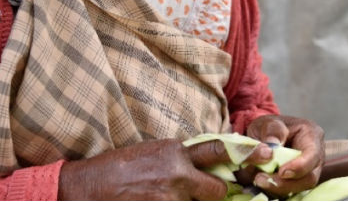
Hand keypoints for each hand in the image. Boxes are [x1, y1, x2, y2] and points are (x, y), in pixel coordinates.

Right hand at [57, 137, 272, 199]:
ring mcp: (169, 198)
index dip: (244, 155)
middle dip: (214, 195)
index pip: (218, 151)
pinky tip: (155, 200)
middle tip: (202, 195)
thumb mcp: (150, 153)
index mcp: (174, 152)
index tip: (263, 155)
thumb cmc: (114, 169)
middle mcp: (176, 174)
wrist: (84, 187)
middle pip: (216, 190)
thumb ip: (177, 159)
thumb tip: (197, 165)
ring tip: (163, 195)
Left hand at [243, 114, 324, 196]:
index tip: (281, 172)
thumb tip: (270, 150)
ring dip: (278, 188)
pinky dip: (274, 190)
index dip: (299, 167)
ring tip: (258, 179)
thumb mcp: (268, 122)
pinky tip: (261, 182)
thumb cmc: (270, 126)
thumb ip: (271, 132)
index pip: (313, 155)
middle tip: (261, 179)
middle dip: (286, 183)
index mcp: (312, 135)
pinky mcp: (298, 181)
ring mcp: (308, 170)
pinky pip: (290, 191)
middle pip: (309, 177)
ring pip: (299, 188)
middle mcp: (315, 156)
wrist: (265, 134)